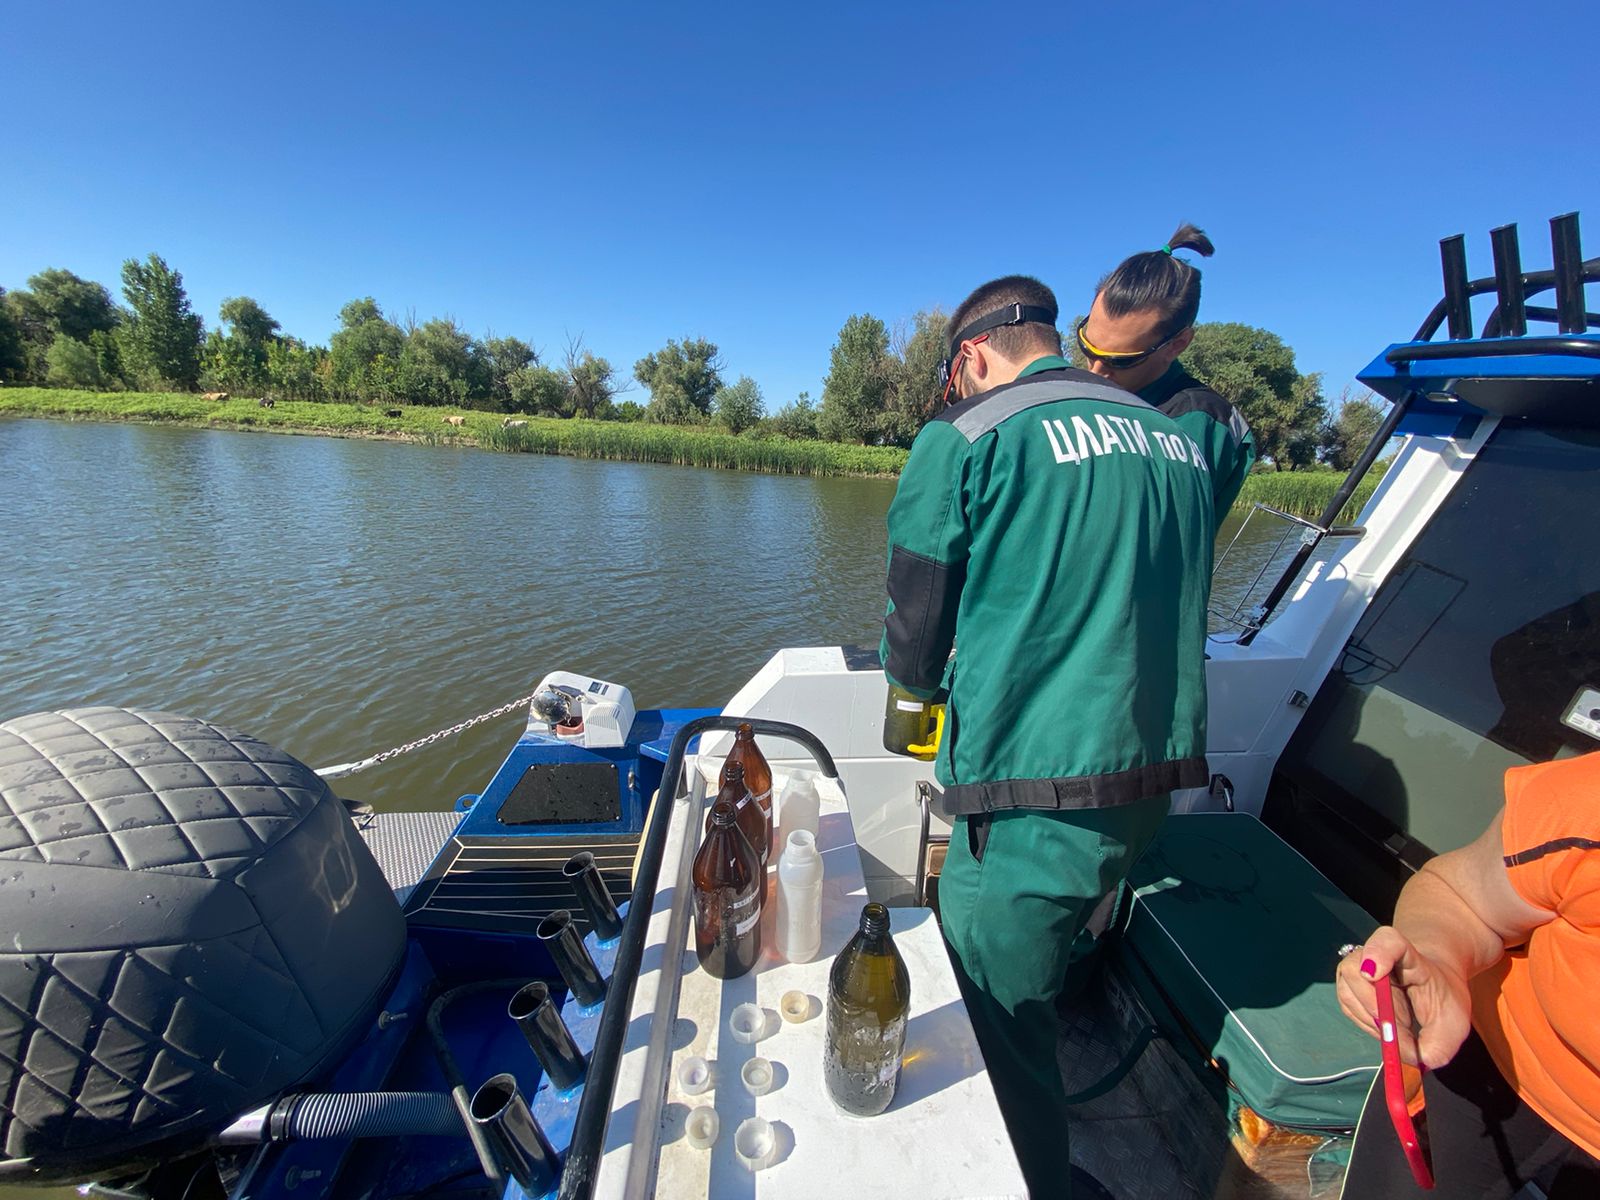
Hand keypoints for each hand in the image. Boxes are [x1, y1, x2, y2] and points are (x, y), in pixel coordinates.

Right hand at [1336, 926, 1473, 1068]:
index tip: (1373, 974)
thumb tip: (1414, 1060)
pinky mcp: (1346, 987)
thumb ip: (1438, 1046)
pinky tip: (1389, 1027)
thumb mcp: (1453, 1023)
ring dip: (1375, 1022)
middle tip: (1406, 1033)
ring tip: (1402, 1028)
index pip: (1387, 941)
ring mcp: (1354, 969)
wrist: (1429, 982)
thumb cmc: (1442, 997)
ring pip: (1349, 995)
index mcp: (1407, 953)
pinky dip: (1369, 1026)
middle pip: (1358, 973)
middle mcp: (1372, 954)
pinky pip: (1349, 1010)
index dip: (1377, 953)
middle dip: (1380, 1011)